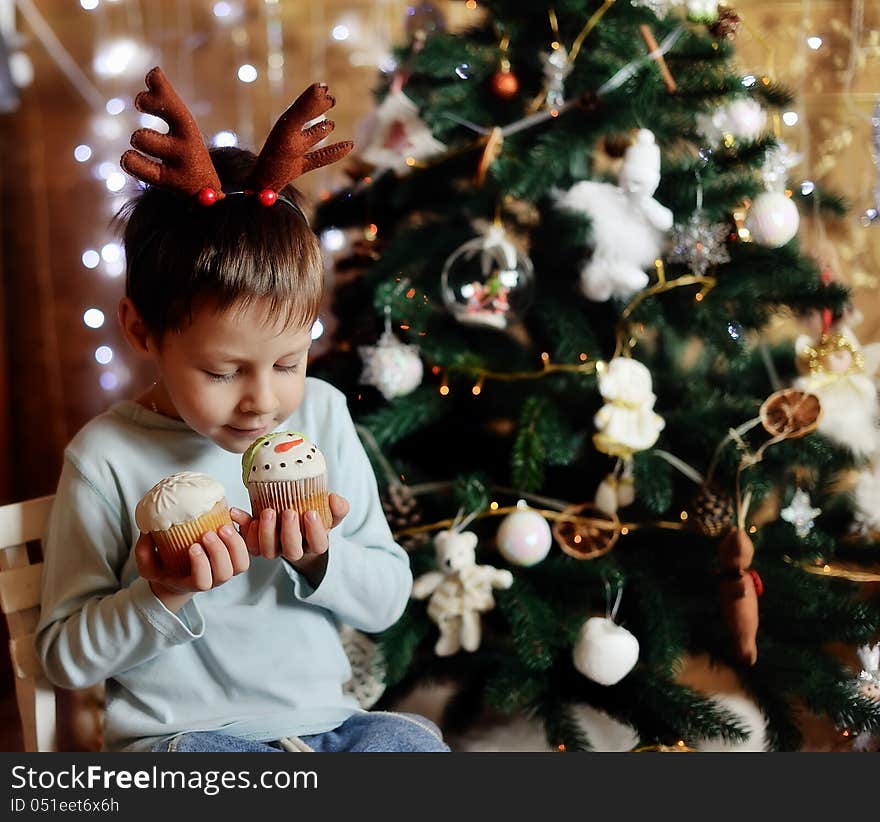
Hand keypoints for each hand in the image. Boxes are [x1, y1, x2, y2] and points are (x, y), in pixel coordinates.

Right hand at [134, 524, 249, 611]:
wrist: (185, 567)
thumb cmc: (166, 567)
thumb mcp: (148, 564)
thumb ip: (143, 553)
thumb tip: (147, 532)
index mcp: (195, 582)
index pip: (203, 582)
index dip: (201, 566)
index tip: (192, 547)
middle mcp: (215, 577)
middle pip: (225, 573)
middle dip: (219, 553)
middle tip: (208, 533)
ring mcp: (229, 566)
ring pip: (241, 563)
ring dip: (235, 544)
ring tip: (223, 527)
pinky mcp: (238, 551)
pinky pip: (250, 547)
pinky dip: (245, 533)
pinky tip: (232, 516)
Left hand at [229, 493, 349, 584]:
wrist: (294, 516)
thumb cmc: (312, 514)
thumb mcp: (330, 511)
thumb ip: (337, 507)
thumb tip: (334, 499)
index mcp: (314, 543)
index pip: (318, 545)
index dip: (315, 532)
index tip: (311, 513)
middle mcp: (293, 549)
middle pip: (292, 551)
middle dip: (290, 532)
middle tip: (289, 512)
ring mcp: (274, 548)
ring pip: (268, 551)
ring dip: (266, 533)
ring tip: (267, 512)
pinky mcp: (256, 544)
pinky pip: (248, 542)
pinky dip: (242, 527)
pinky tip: (238, 512)